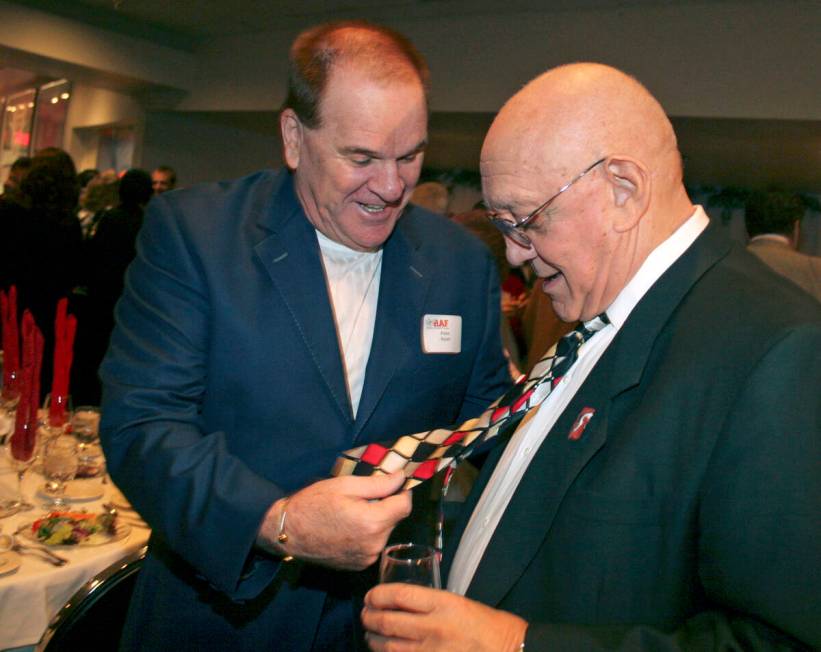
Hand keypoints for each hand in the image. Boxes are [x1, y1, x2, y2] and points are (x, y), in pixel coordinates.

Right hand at [257, 472, 410, 569]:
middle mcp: (374, 544)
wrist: (288, 532)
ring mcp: (367, 558)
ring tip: (354, 512)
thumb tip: (401, 477)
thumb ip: (378, 483)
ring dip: (378, 520)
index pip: (405, 505)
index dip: (403, 491)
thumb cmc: (313, 503)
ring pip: (385, 532)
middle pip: (395, 519)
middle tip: (365, 496)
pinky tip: (349, 527)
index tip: (395, 483)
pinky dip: (368, 535)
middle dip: (387, 505)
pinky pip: (374, 545)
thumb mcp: (345, 485)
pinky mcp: (359, 566)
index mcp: (372, 522)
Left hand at [362, 583, 526, 651]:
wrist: (510, 651)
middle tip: (365, 615)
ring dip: (373, 639)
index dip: (378, 595)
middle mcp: (434, 627)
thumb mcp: (460, 603)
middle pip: (389, 620)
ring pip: (389, 646)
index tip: (371, 596)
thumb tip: (403, 605)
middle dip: (370, 617)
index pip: (400, 595)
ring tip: (369, 634)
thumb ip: (432, 604)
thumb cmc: (489, 626)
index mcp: (443, 603)